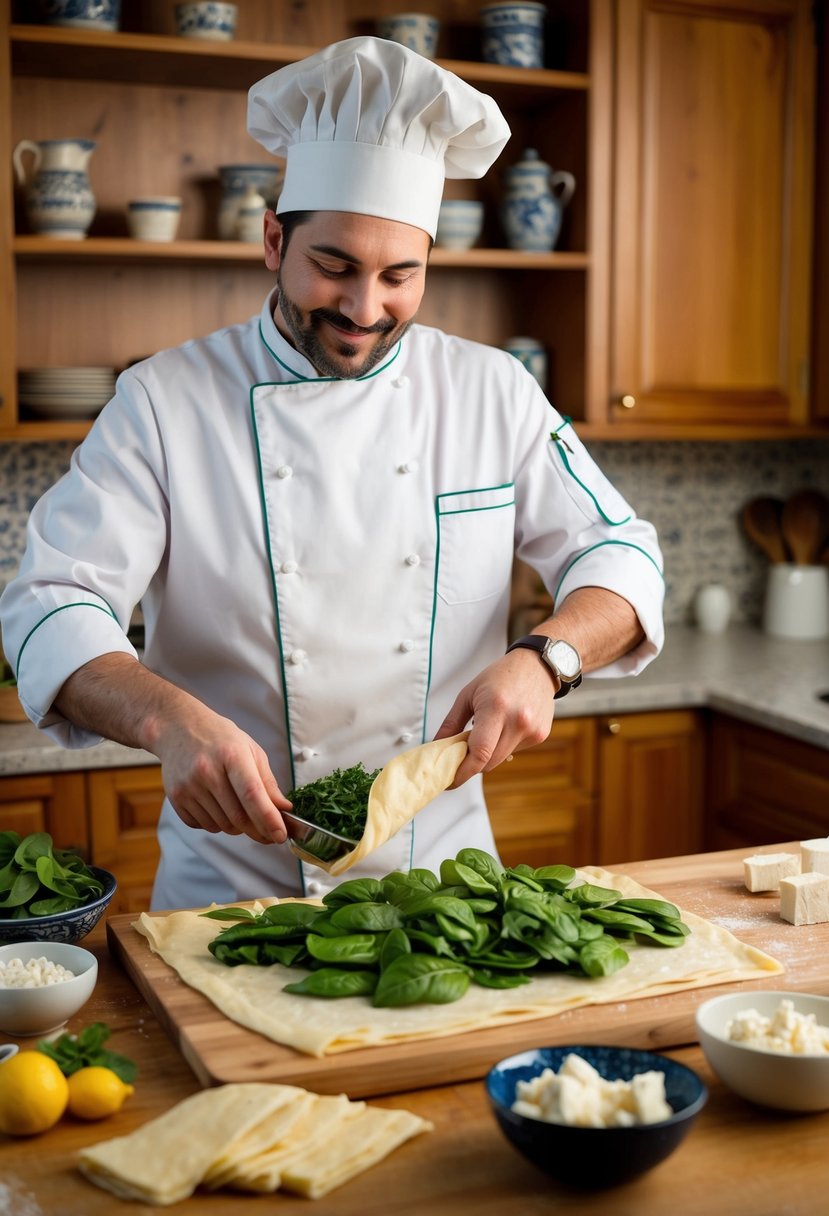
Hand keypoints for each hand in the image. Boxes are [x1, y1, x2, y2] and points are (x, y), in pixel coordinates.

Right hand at [152, 703, 291, 845]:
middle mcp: (207, 771)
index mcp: (232, 755)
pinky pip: (203, 826)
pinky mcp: (176, 798)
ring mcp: (189, 786)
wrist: (178, 728)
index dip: (268, 818)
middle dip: (258, 830)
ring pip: (222, 826)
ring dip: (237, 827)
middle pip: (238, 817)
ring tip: (239, 808)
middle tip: (269, 833)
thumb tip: (284, 809)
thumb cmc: (220, 738)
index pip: (252, 794)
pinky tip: (218, 805)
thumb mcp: (250, 750)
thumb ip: (268, 782)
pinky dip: (217, 824)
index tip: (280, 835)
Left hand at [434, 650, 554, 786]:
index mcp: (496, 708)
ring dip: (487, 755)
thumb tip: (437, 746)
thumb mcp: (468, 694)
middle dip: (471, 764)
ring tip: (483, 735)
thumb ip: (451, 723)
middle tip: (459, 758)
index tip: (450, 779)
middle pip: (489, 762)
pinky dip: (502, 746)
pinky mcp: (541, 735)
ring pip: (501, 759)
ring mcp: (532, 730)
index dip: (462, 771)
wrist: (537, 667)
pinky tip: (503, 727)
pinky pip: (514, 751)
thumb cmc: (501, 676)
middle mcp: (518, 721)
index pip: (479, 753)